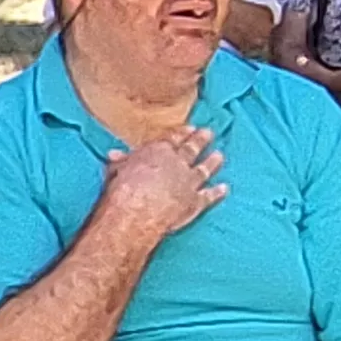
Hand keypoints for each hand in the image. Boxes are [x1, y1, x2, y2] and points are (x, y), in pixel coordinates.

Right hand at [89, 126, 226, 244]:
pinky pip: (209, 196)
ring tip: (220, 156)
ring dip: (213, 162)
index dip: (182, 133)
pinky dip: (217, 192)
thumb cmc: (122, 190)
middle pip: (191, 149)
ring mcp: (189, 182)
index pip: (173, 138)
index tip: (191, 128)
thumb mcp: (116, 170)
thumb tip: (115, 154)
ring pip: (204, 169)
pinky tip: (225, 188)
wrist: (137, 212)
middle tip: (209, 132)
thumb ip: (121, 161)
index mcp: (158, 151)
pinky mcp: (195, 202)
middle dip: (200, 140)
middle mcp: (177, 163)